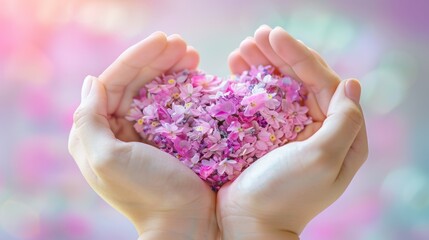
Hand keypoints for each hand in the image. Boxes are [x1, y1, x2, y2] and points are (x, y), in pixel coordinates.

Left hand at [68, 32, 217, 239]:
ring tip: (193, 55)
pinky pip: (173, 106)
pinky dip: (184, 89)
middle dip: (158, 60)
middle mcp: (119, 130)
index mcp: (98, 133)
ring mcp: (146, 133)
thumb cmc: (146, 193)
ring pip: (156, 91)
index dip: (137, 59)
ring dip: (172, 70)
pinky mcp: (170, 138)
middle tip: (184, 46)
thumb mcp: (106, 160)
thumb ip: (89, 121)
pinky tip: (196, 76)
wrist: (186, 223)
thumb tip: (91, 82)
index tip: (164, 41)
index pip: (114, 83)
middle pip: (136, 83)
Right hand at [217, 26, 367, 238]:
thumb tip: (352, 82)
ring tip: (241, 49)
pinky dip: (248, 83)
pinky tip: (235, 67)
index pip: (325, 83)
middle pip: (301, 81)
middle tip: (255, 36)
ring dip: (261, 65)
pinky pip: (260, 101)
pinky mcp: (265, 134)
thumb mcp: (322, 159)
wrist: (246, 223)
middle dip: (279, 56)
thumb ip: (344, 121)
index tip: (275, 37)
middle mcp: (317, 129)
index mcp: (338, 135)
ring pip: (279, 88)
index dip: (301, 57)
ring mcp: (289, 130)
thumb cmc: (285, 195)